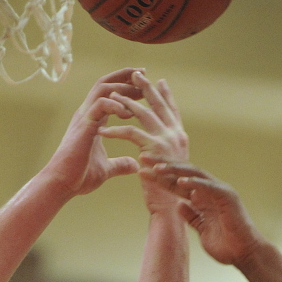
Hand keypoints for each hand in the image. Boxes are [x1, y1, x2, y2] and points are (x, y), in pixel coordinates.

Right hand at [44, 69, 144, 196]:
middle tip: (145, 75)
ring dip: (122, 87)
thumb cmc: (79, 177)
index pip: (109, 93)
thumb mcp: (106, 169)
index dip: (126, 85)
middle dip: (126, 77)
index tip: (144, 83)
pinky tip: (128, 113)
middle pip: (106, 83)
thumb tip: (134, 166)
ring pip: (103, 88)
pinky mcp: (83, 126)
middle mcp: (87, 114)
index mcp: (92, 120)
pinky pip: (100, 105)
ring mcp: (84, 118)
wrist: (62, 184)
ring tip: (139, 90)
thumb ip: (120, 164)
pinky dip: (115, 105)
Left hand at [98, 73, 188, 212]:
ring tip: (111, 96)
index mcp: (180, 137)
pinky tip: (102, 131)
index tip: (160, 80)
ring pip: (143, 113)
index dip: (166, 95)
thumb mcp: (168, 167)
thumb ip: (162, 153)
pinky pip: (130, 132)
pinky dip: (114, 131)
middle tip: (135, 74)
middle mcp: (176, 135)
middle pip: (159, 105)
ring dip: (125, 103)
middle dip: (146, 88)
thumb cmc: (167, 192)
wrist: (169, 207)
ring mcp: (166, 140)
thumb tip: (152, 150)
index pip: (172, 110)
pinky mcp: (152, 149)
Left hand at [142, 162, 262, 262]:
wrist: (245, 254)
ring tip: (157, 167)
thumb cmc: (226, 245)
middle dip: (162, 165)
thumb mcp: (202, 229)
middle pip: (183, 172)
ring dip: (175, 170)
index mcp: (203, 197)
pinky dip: (195, 183)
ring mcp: (220, 191)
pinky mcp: (228, 197)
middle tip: (143, 157)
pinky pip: (209, 187)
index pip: (177, 182)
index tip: (142, 170)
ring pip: (194, 174)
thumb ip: (192, 216)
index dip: (159, 176)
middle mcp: (211, 190)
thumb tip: (179, 205)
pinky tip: (181, 180)